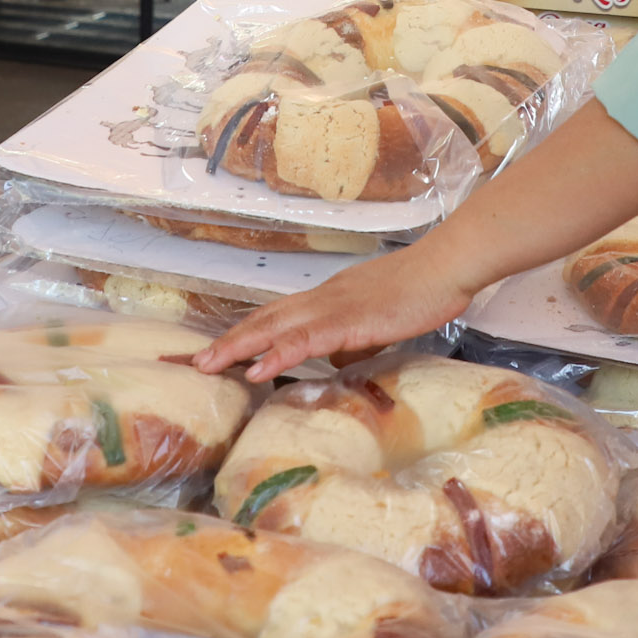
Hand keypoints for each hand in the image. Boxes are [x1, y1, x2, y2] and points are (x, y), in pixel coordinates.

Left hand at [192, 245, 483, 383]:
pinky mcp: (348, 320)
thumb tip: (333, 359)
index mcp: (325, 300)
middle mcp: (320, 299)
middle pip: (262, 320)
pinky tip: (256, 368)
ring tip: (206, 366)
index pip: (274, 317)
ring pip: (273, 327)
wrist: (444, 269)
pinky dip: (277, 353)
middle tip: (192, 362)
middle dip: (226, 342)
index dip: (242, 334)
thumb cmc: (418, 293)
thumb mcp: (375, 323)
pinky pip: (305, 339)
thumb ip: (350, 339)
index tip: (215, 351)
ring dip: (237, 347)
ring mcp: (331, 307)